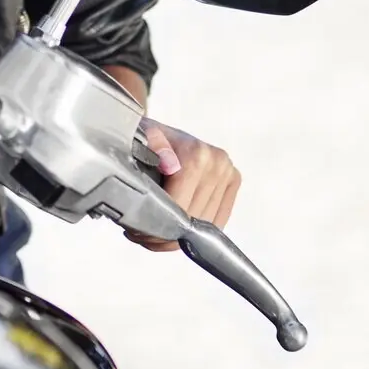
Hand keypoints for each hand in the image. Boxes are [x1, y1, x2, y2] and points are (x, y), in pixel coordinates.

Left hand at [129, 119, 240, 251]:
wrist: (155, 132)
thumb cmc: (142, 141)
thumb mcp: (135, 144)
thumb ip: (151, 152)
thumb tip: (169, 164)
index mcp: (196, 155)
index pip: (180, 206)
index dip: (157, 224)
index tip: (136, 231)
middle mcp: (217, 162)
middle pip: (193, 218)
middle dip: (165, 234)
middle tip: (141, 235)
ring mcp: (227, 171)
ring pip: (206, 225)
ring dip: (179, 236)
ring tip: (155, 233)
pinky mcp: (233, 180)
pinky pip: (218, 220)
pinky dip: (196, 230)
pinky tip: (177, 229)